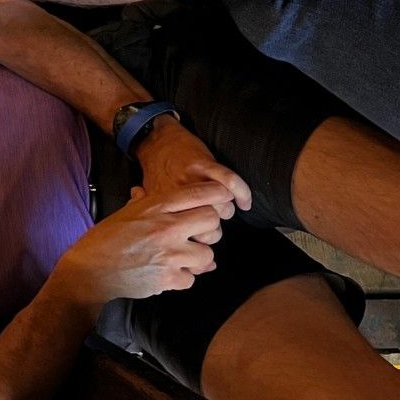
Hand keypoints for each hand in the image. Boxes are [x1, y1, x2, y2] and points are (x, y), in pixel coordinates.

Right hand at [57, 181, 231, 303]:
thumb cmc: (105, 239)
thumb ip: (141, 202)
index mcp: (155, 207)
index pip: (199, 193)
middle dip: (209, 228)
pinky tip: (170, 272)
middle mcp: (165, 227)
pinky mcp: (167, 279)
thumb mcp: (124, 212)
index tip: (223, 198)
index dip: (218, 194)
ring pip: (208, 253)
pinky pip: (192, 278)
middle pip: (212, 220)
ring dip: (198, 257)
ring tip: (183, 257)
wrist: (90, 270)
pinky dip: (183, 278)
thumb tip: (143, 191)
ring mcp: (168, 255)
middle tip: (199, 233)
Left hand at [134, 117, 250, 241]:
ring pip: (223, 208)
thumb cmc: (157, 175)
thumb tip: (191, 257)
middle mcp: (178, 198)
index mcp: (166, 211)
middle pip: (212, 226)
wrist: (155, 142)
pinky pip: (230, 182)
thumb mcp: (154, 205)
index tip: (203, 238)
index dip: (203, 241)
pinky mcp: (203, 163)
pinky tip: (245, 201)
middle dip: (216, 227)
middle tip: (212, 220)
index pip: (194, 238)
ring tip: (223, 206)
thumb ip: (169, 228)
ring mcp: (191, 180)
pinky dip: (242, 193)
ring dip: (228, 209)